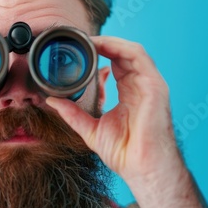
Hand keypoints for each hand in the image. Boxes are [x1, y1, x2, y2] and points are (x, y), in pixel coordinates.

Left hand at [47, 36, 205, 207]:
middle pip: (123, 54)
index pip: (116, 65)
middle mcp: (141, 86)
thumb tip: (52, 101)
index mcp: (129, 94)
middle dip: (103, 44)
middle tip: (81, 40)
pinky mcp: (154, 85)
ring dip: (110, 41)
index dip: (99, 54)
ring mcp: (149, 84)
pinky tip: (104, 45)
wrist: (142, 167)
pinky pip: (138, 56)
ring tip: (90, 40)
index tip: (80, 50)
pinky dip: (120, 47)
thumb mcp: (90, 128)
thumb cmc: (124, 153)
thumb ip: (72, 113)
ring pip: (131, 51)